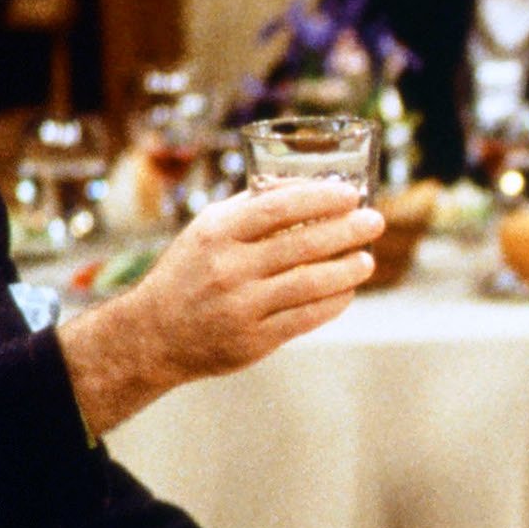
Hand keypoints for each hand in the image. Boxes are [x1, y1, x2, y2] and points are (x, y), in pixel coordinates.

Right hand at [61, 183, 383, 434]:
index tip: (350, 194)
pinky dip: (333, 303)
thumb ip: (249, 210)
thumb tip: (307, 188)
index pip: (277, 207)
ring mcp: (241, 306)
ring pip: (310, 284)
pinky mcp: (253, 339)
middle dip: (347, 230)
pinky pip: (306, 317)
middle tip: (375, 221)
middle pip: (302, 245)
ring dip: (347, 270)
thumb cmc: (189, 273)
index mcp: (216, 233)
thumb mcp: (206, 231)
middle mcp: (227, 268)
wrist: (153, 334)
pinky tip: (347, 291)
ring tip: (367, 260)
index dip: (320, 198)